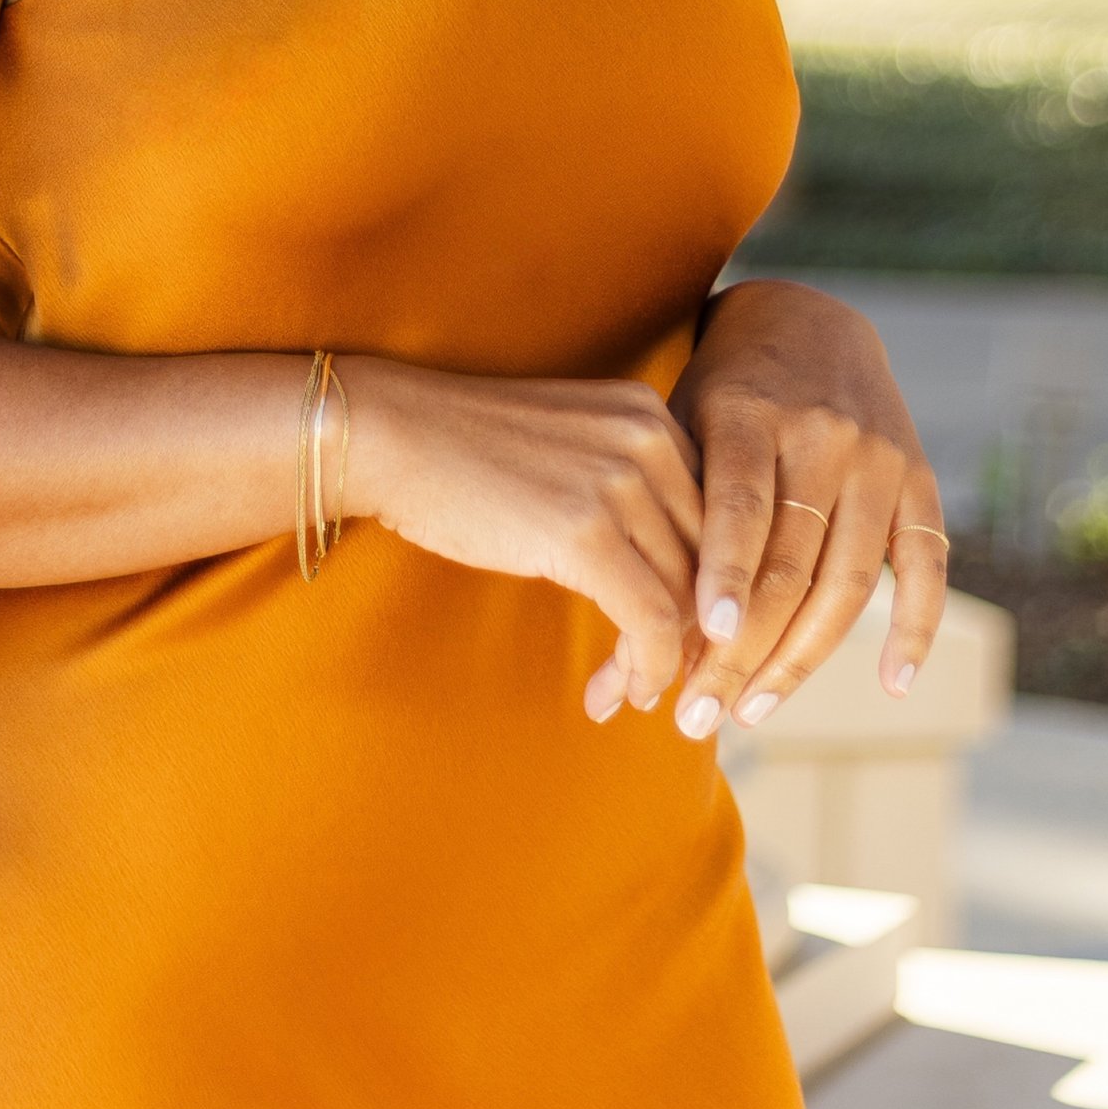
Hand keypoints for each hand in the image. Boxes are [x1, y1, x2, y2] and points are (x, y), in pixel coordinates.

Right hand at [346, 356, 708, 718]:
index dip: (705, 590)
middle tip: (653, 681)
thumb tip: (672, 580)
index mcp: (650, 413)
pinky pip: (649, 622)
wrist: (392, 435)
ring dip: (657, 663)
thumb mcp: (569, 451)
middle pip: (710, 561)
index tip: (679, 638)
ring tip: (622, 695)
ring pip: (684, 600)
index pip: (715, 518)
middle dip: (690, 635)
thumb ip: (628, 492)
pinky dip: (644, 670)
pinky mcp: (587, 533)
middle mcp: (650, 439)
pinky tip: (617, 695)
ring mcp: (621, 483)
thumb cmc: (466, 454)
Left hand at [664, 280, 946, 740]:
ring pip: (848, 580)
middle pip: (789, 563)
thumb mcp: (678, 429)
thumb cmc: (718, 395)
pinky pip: (927, 565)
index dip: (722, 575)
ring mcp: (878, 458)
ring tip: (753, 710)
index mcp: (750, 412)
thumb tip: (618, 651)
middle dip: (741, 650)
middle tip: (697, 715)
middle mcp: (823, 433)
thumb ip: (658, 522)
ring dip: (802, 658)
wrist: (806, 319)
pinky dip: (915, 627)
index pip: (739, 505)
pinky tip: (892, 683)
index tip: (699, 641)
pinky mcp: (918, 478)